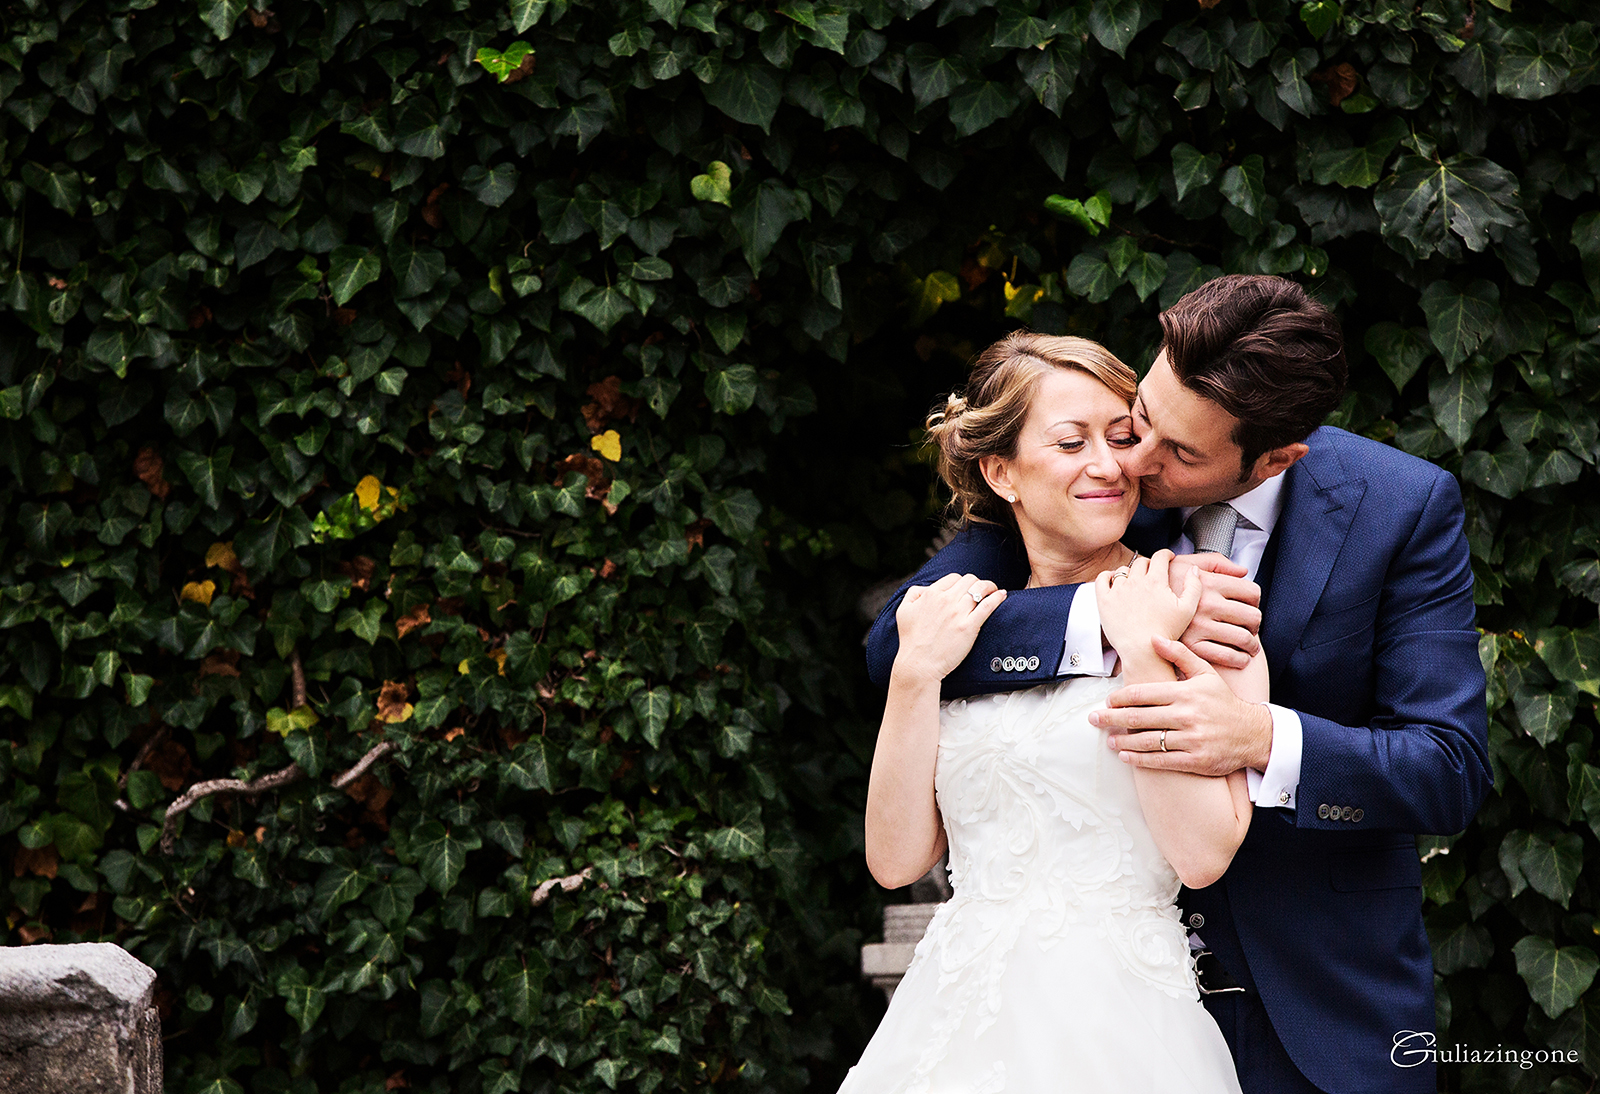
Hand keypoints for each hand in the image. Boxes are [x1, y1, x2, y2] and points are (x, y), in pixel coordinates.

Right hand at [892, 572, 1005, 682]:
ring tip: (994, 591)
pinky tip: (1002, 595)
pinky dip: (997, 597)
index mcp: (931, 594)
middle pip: (969, 580)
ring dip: (989, 587)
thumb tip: (927, 588)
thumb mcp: (903, 610)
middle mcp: (945, 600)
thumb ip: (913, 594)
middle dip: (976, 583)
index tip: (966, 590)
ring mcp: (958, 613)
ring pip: (980, 588)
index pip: (953, 578)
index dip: (961, 582)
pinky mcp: (969, 626)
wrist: (918, 664)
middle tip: (981, 591)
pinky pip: (988, 605)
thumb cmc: (911, 640)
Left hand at [1090, 636, 1274, 774]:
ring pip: (1148, 741)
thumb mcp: (1206, 673)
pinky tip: (1126, 756)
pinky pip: (1161, 761)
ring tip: (1109, 740)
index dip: (1120, 698)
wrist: (1253, 733)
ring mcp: (1191, 739)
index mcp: (1186, 692)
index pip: (1144, 694)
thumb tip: (1153, 638)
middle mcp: (1187, 715)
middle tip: (1093, 719)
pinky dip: (1140, 760)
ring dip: (1123, 742)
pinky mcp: (1195, 760)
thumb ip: (1179, 655)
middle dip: (1112, 719)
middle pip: (1140, 717)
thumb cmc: (1224, 702)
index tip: (1107, 701)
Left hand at [1096, 550, 1201, 667]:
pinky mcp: (1104, 601)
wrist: (1143, 650)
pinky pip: (1101, 579)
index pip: (1160, 557)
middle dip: (1149, 564)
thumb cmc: (1165, 632)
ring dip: (1130, 572)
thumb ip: (1193, 586)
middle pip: (1142, 562)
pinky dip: (1106, 576)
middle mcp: (1135, 582)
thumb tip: (1193, 569)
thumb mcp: (1188, 609)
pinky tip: (1111, 580)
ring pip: (1123, 570)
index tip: (1167, 557)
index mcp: (1155, 581)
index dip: (1166, 554)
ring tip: (1134, 580)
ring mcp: (1118, 590)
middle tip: (1152, 572)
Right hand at [1169, 553, 1261, 670]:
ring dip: (1252, 645)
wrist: (1133, 610)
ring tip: (1249, 646)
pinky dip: (1239, 659)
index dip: (1255, 601)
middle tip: (1252, 628)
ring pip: (1244, 638)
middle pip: (1252, 616)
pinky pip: (1228, 656)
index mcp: (1208, 582)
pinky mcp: (1193, 646)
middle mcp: (1207, 603)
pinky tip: (1239, 658)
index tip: (1250, 607)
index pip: (1252, 592)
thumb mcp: (1184, 564)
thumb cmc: (1161, 587)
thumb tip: (1243, 572)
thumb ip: (1215, 562)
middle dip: (1256, 624)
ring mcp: (1201, 626)